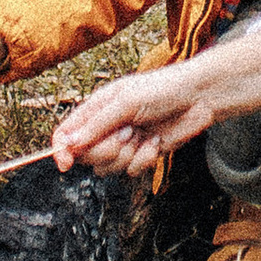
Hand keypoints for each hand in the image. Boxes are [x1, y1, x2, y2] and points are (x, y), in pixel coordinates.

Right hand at [50, 31, 260, 176]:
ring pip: (106, 168)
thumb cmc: (163, 89)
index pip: (65, 134)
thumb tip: (67, 144)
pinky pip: (130, 170)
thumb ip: (96, 125)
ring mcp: (123, 143)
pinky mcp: (142, 155)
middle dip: (105, 150)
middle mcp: (106, 127)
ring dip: (126, 155)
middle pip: (85, 156)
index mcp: (96, 108)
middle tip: (126, 133)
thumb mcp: (125, 102)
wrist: (199, 99)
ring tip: (142, 133)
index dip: (61, 150)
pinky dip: (144, 158)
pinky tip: (156, 141)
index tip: (65, 163)